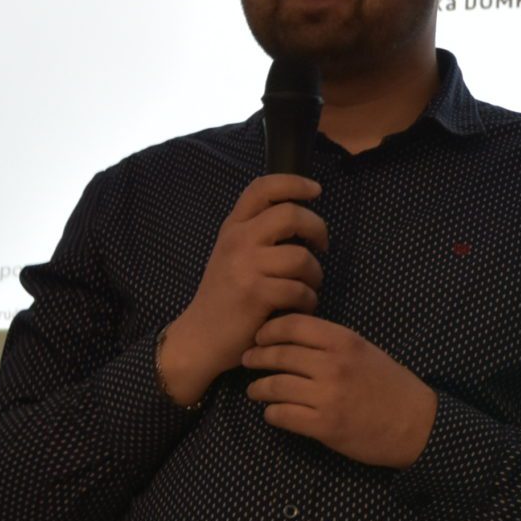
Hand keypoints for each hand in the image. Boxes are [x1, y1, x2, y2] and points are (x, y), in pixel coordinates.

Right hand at [155, 173, 324, 405]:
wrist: (199, 338)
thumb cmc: (224, 297)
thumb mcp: (232, 255)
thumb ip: (257, 233)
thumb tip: (300, 217)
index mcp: (233, 227)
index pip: (262, 188)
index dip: (293, 182)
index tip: (316, 190)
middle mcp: (237, 240)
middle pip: (291, 214)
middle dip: (318, 229)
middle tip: (322, 246)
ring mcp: (245, 266)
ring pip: (301, 257)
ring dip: (315, 275)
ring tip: (307, 288)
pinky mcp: (255, 294)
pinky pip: (300, 290)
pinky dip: (308, 301)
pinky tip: (299, 307)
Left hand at [241, 315, 437, 468]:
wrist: (416, 424)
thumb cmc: (390, 384)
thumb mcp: (364, 351)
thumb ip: (331, 343)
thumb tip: (291, 338)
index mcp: (344, 341)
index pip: (293, 325)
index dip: (269, 330)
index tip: (260, 337)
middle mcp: (333, 365)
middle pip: (278, 354)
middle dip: (256, 357)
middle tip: (248, 360)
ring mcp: (327, 396)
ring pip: (275, 386)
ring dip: (258, 388)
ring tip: (255, 390)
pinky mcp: (324, 425)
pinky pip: (283, 415)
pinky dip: (272, 413)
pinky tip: (273, 413)